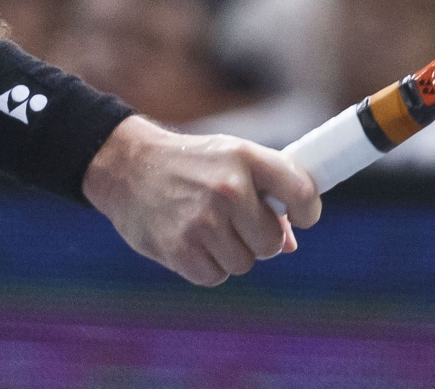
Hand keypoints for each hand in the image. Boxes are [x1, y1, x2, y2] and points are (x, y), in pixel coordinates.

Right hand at [82, 115, 322, 286]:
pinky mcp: (182, 249)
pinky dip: (206, 265)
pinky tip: (189, 240)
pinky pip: (216, 276)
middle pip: (271, 242)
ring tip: (205, 226)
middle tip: (233, 222)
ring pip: (244, 263)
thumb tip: (290, 243)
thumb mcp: (228, 159)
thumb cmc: (189, 164)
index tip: (300, 217)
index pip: (302, 192)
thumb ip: (265, 192)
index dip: (307, 211)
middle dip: (257, 238)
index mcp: (244, 157)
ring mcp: (204, 220)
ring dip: (229, 252)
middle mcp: (228, 187)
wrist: (126, 167)